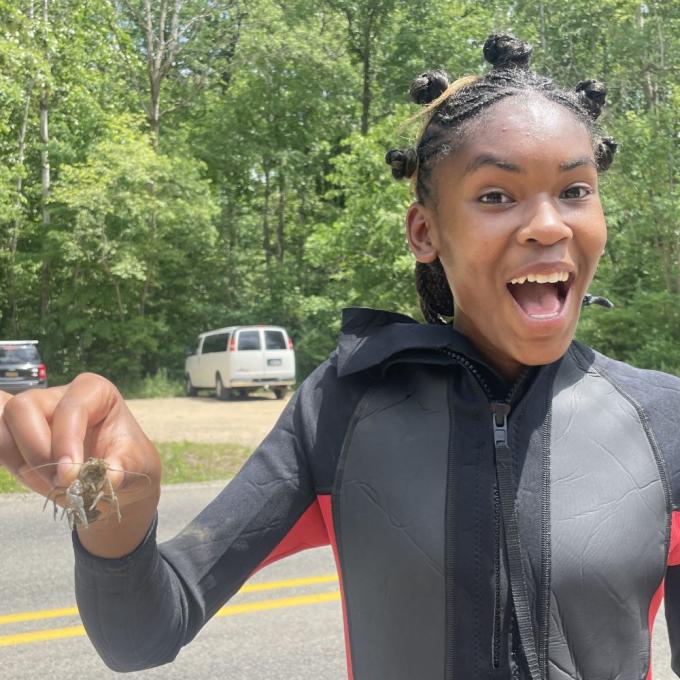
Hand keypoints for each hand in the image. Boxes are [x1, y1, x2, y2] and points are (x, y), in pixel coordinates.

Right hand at [0, 373, 160, 556]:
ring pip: (2, 424)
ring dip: (18, 459)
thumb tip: (106, 478)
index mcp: (94, 391)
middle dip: (36, 450)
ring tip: (49, 484)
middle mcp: (58, 396)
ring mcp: (33, 414)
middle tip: (59, 482)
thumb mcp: (136, 465)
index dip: (66, 440)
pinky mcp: (15, 436)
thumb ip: (121, 469)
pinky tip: (31, 477)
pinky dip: (7, 458)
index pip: (70, 408)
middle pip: (23, 408)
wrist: (115, 477)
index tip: (70, 474)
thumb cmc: (128, 461)